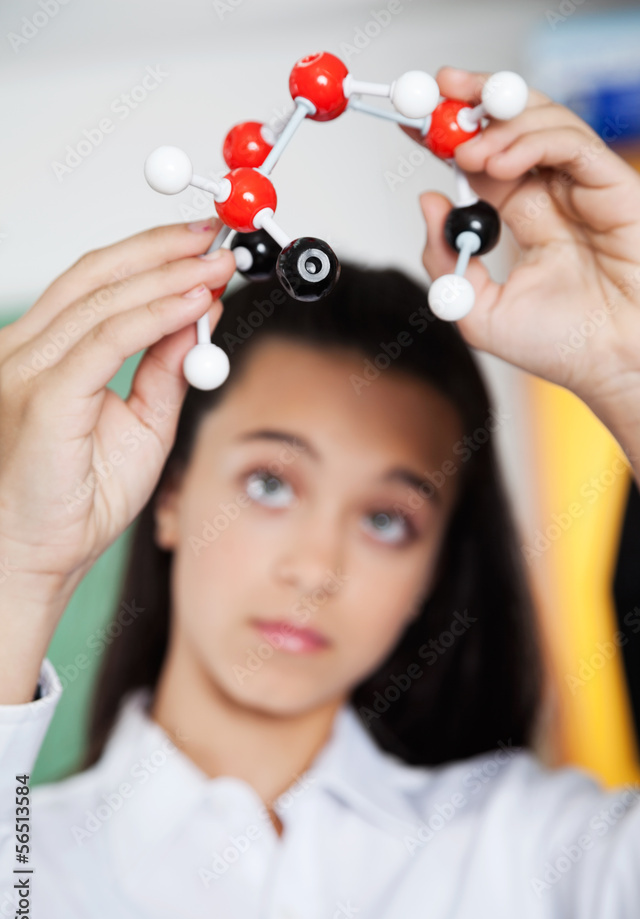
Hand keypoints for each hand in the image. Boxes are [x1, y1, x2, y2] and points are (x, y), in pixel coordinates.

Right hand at [0, 219, 234, 601]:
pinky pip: (105, 343)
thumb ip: (163, 369)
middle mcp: (23, 352)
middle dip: (161, 250)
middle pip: (95, 277)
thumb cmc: (77, 500)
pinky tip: (192, 302)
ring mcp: (25, 372)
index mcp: (41, 354)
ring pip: (103, 303)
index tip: (202, 247)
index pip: (94, 285)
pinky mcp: (41, 399)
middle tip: (216, 239)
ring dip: (167, 277)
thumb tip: (198, 316)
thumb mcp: (141, 424)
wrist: (37, 559)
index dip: (150, 257)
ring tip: (215, 263)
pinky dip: (154, 318)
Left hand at [408, 68, 639, 416]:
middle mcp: (554, 193)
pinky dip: (533, 141)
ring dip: (498, 126)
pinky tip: (499, 164)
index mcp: (525, 215)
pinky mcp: (615, 185)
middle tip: (436, 94)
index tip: (413, 120)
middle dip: (473, 101)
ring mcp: (584, 186)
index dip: (449, 135)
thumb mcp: (475, 309)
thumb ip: (444, 260)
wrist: (611, 366)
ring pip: (543, 123)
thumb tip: (426, 202)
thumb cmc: (560, 345)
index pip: (483, 159)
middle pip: (513, 125)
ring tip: (466, 152)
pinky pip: (573, 143)